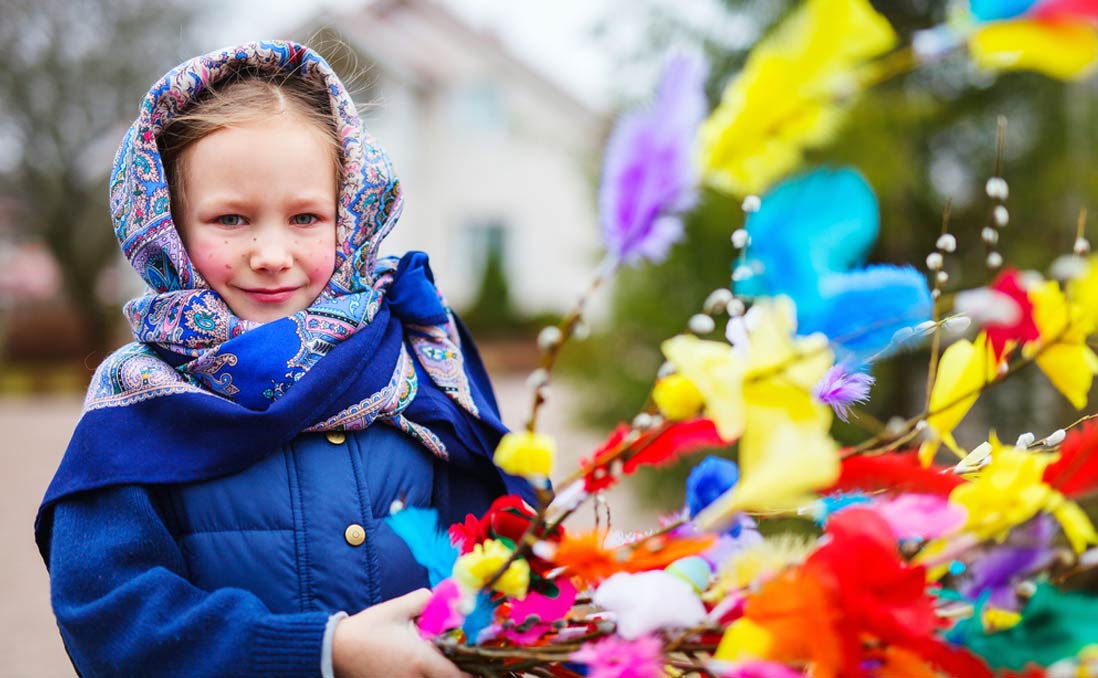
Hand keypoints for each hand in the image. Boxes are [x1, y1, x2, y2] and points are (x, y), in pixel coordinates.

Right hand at [332, 588, 467, 677]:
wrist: (335, 649)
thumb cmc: (367, 628)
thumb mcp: (397, 608)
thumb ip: (424, 600)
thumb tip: (444, 596)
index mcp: (420, 660)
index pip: (456, 676)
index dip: (470, 673)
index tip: (474, 664)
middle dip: (452, 671)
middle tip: (454, 658)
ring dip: (435, 672)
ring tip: (434, 659)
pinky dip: (420, 675)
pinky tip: (415, 663)